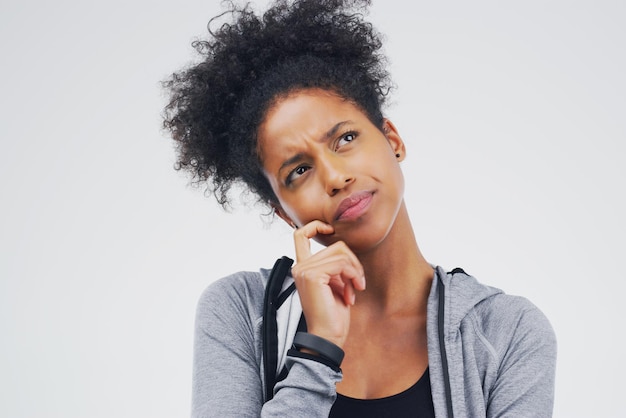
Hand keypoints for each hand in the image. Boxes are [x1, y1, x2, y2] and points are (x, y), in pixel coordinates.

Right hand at [291, 220, 365, 347]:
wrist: (327, 336)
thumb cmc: (333, 314)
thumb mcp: (335, 284)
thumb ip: (335, 266)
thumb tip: (346, 248)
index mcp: (303, 268)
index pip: (300, 235)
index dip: (316, 226)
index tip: (331, 230)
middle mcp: (300, 267)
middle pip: (336, 246)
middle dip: (353, 263)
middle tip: (357, 283)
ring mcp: (305, 270)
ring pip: (341, 253)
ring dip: (355, 271)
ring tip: (355, 289)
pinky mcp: (313, 276)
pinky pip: (341, 264)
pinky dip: (353, 275)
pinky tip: (352, 292)